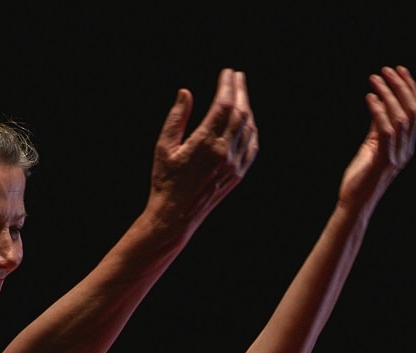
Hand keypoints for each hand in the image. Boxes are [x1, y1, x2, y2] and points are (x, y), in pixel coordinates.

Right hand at [149, 68, 259, 234]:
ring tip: (241, 94)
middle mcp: (224, 153)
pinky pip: (251, 148)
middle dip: (240, 91)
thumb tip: (186, 93)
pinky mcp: (237, 176)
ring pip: (248, 129)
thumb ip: (176, 118)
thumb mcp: (163, 146)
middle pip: (240, 114)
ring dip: (247, 108)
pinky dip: (252, 130)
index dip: (227, 86)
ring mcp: (234, 166)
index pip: (223, 106)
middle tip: (238, 76)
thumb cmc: (164, 180)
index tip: (227, 73)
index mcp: (205, 143)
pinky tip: (248, 121)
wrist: (176, 216)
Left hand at [338, 66, 415, 212]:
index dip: (410, 89)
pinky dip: (378, 111)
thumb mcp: (373, 146)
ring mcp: (396, 157)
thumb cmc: (361, 176)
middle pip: (412, 112)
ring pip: (400, 119)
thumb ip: (379, 126)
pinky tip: (370, 98)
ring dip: (388, 94)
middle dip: (401, 87)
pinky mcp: (382, 161)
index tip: (400, 70)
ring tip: (375, 78)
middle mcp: (406, 150)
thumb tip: (379, 101)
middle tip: (386, 70)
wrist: (354, 203)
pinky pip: (385, 131)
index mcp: (407, 146)